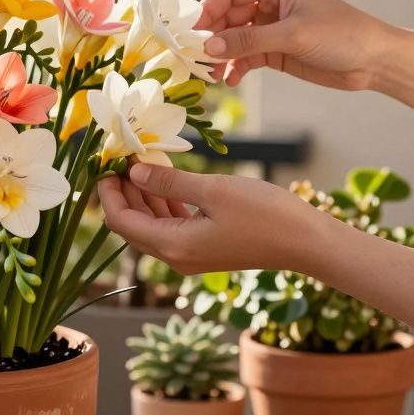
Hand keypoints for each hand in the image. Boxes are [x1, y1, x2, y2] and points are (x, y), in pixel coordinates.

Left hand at [97, 163, 329, 275]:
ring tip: (143, 160)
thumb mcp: (213, 190)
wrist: (308, 243)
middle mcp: (176, 257)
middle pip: (133, 224)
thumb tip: (134, 171)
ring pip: (152, 223)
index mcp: (173, 246)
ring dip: (144, 194)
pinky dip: (165, 201)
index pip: (121, 222)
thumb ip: (169, 182)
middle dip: (123, 191)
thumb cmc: (265, 214)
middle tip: (121, 158)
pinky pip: (172, 224)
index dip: (108, 194)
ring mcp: (191, 255)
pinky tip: (167, 176)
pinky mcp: (206, 248)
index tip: (105, 164)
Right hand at [198, 0, 397, 90]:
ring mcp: (271, 28)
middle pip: (226, 16)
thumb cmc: (342, 35)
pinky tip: (232, 80)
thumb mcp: (293, 36)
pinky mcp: (276, 50)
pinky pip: (245, 57)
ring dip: (221, 56)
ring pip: (233, 39)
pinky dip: (236, 68)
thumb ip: (249, 41)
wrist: (374, 61)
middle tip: (197, 59)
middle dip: (212, 38)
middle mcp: (270, 3)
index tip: (191, 34)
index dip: (206, 11)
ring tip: (213, 76)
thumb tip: (210, 47)